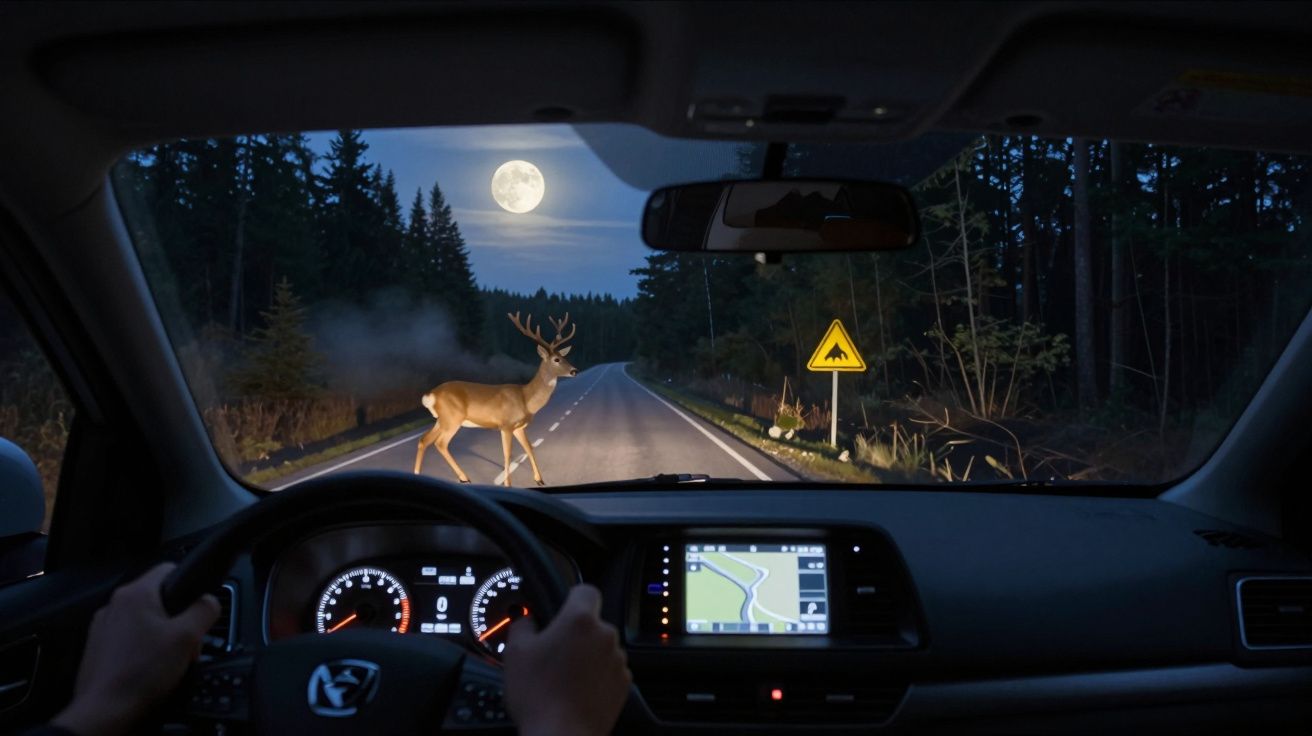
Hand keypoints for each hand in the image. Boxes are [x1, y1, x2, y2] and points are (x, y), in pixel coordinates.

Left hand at [52, 563, 219, 735]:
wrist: (106, 711)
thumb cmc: (141, 674)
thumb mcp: (188, 637)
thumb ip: (206, 610)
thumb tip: (209, 602)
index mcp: (135, 594)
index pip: (170, 568)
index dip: (191, 584)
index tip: (198, 606)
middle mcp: (114, 606)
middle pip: (159, 600)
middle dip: (178, 619)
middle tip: (186, 643)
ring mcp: (103, 628)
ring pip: (145, 621)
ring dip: (161, 637)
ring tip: (169, 661)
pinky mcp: (98, 649)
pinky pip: (130, 641)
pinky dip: (143, 651)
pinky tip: (150, 671)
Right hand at [503, 585, 630, 735]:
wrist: (561, 735)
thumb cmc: (539, 695)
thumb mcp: (515, 652)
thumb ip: (522, 624)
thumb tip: (525, 619)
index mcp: (580, 620)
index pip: (586, 590)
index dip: (572, 598)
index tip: (562, 609)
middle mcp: (605, 636)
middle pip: (592, 623)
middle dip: (575, 633)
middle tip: (553, 652)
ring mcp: (617, 660)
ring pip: (601, 647)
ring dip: (587, 655)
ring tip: (563, 676)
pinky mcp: (623, 683)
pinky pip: (609, 670)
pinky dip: (597, 676)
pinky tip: (577, 690)